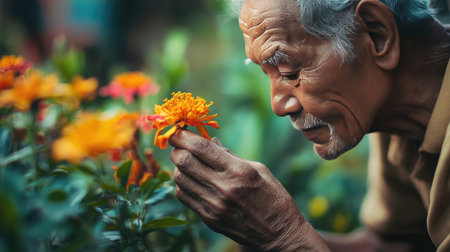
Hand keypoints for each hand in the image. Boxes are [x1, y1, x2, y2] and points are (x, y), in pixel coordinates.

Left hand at [168, 130, 329, 250]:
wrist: (279, 234)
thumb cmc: (273, 197)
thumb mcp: (259, 169)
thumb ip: (231, 155)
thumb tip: (209, 141)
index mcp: (238, 171)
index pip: (201, 148)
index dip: (184, 136)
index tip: (177, 130)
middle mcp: (222, 188)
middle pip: (184, 161)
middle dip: (177, 149)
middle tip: (179, 145)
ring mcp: (213, 205)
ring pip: (179, 179)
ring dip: (178, 166)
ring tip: (186, 162)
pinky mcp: (209, 218)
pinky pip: (184, 196)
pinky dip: (182, 184)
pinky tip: (191, 180)